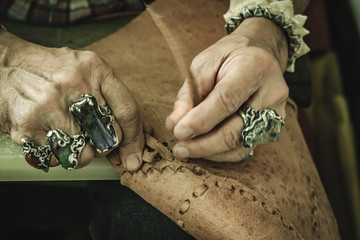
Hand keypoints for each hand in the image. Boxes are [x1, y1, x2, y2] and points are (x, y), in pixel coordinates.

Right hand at [0, 31, 143, 170]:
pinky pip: (58, 158)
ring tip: (69, 134)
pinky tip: (51, 135)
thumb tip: (134, 139)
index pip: (127, 110)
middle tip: (91, 135)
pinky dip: (59, 155)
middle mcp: (74, 84)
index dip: (134, 139)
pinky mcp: (28, 124)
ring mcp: (50, 105)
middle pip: (109, 137)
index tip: (134, 158)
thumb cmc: (52, 70)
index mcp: (95, 68)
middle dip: (104, 144)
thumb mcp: (87, 70)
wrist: (5, 66)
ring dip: (81, 152)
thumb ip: (112, 97)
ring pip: (85, 153)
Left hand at [166, 18, 288, 161]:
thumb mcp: (203, 63)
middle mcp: (271, 93)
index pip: (226, 101)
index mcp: (254, 68)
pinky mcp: (272, 128)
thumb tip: (175, 123)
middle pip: (236, 130)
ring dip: (209, 152)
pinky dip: (221, 154)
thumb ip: (190, 93)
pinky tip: (203, 149)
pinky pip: (245, 149)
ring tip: (185, 150)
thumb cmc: (228, 57)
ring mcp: (276, 114)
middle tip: (179, 148)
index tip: (178, 132)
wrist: (260, 54)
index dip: (201, 120)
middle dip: (203, 144)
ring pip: (240, 145)